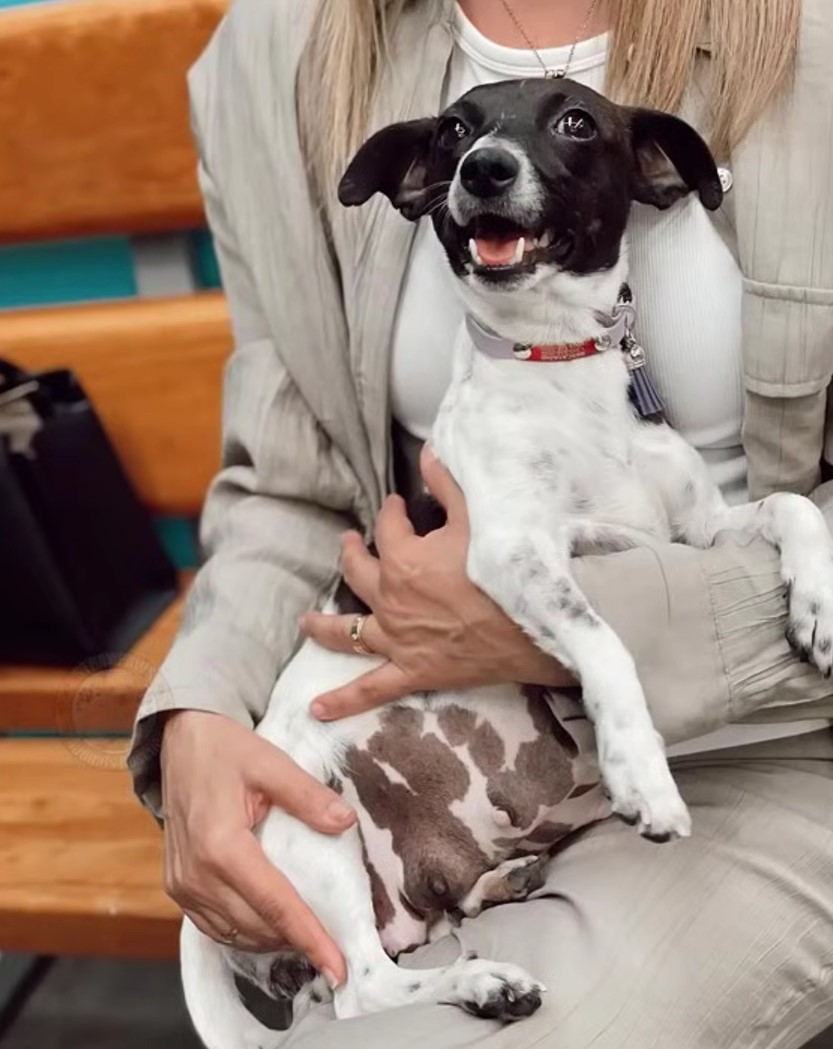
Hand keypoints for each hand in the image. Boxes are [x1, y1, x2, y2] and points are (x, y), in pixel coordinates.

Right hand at [161, 709, 354, 983]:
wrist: (179, 741)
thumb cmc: (225, 749)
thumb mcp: (271, 762)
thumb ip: (308, 795)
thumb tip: (346, 823)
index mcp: (221, 843)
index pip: (275, 903)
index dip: (310, 938)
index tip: (338, 967)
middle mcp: (196, 872)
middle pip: (255, 926)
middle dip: (295, 942)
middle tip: (333, 950)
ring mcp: (182, 883)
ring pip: (233, 933)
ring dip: (271, 941)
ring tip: (307, 938)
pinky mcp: (176, 885)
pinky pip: (212, 925)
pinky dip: (243, 932)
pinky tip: (269, 926)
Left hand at [301, 448, 572, 719]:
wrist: (535, 627)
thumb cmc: (508, 570)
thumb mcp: (480, 517)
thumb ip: (449, 484)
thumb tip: (428, 452)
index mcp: (404, 559)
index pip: (387, 526)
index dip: (391, 512)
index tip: (398, 505)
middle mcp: (391, 599)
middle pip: (357, 573)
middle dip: (352, 554)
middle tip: (351, 543)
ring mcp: (397, 638)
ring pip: (349, 630)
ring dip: (325, 624)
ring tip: (305, 622)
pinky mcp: (412, 670)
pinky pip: (371, 688)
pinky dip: (343, 700)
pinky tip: (316, 710)